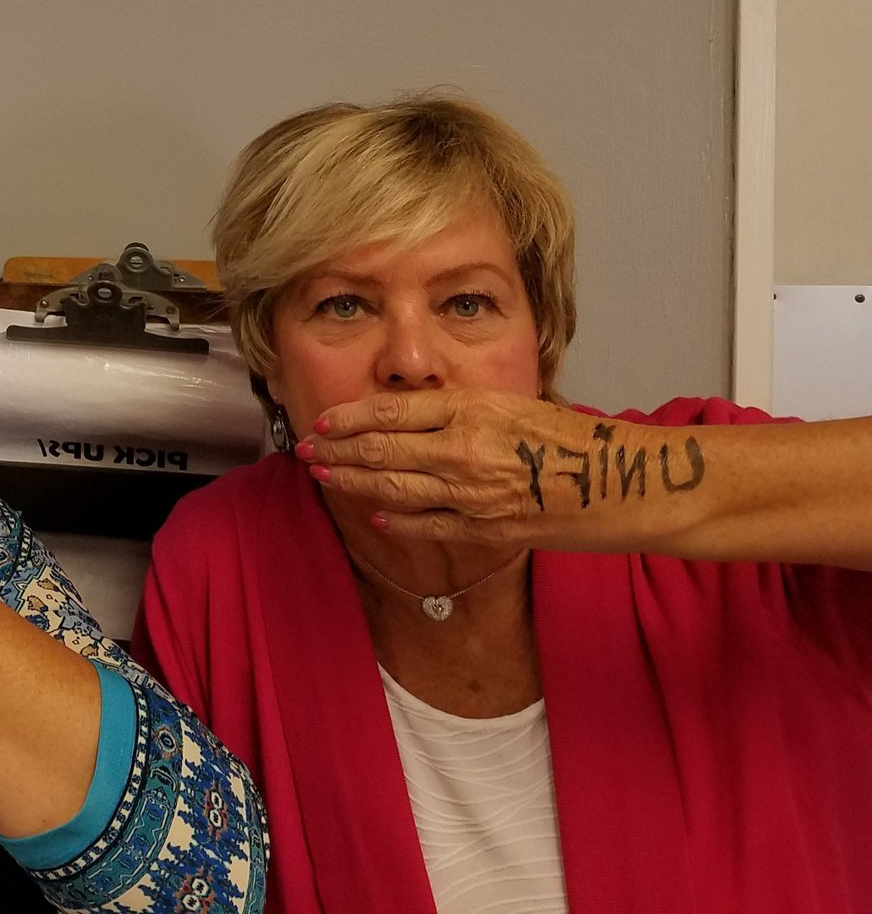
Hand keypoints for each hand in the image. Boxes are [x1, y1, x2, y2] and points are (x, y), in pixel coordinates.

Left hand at [295, 388, 686, 547]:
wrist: (628, 483)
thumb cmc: (577, 439)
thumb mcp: (514, 404)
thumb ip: (462, 410)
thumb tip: (411, 413)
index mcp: (472, 409)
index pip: (391, 410)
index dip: (349, 416)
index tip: (322, 419)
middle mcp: (465, 448)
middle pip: (382, 448)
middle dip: (337, 450)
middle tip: (305, 449)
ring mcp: (474, 492)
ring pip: (394, 487)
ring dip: (353, 481)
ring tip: (325, 475)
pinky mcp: (488, 529)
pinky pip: (428, 525)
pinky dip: (396, 519)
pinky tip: (375, 512)